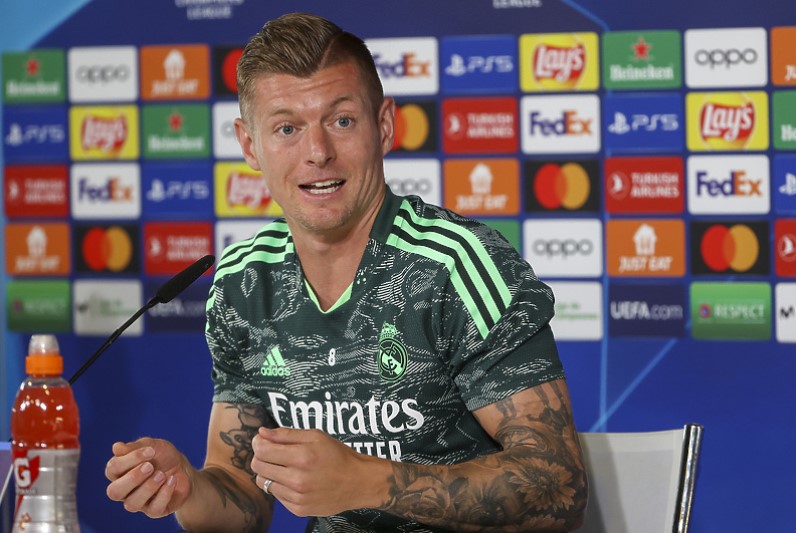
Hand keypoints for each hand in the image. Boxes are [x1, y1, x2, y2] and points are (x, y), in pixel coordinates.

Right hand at [105, 437, 193, 517]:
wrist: (183, 469)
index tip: (151, 450)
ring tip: (162, 474)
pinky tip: (171, 480)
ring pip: (132, 504)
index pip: (113, 468)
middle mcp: (124, 490)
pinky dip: (164, 494)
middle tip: (150, 466)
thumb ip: (134, 447)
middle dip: (132, 478)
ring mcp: (138, 503)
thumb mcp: (151, 446)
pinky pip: (154, 509)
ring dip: (148, 487)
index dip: (130, 459)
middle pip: (114, 492)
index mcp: (119, 473)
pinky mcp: (154, 511)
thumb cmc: (162, 456)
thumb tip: (116, 447)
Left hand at [250, 427, 384, 516]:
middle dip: (262, 457)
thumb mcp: (315, 436)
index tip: (263, 441)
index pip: (261, 450)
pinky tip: (294, 480)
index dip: (258, 443)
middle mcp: (297, 479)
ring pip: (263, 482)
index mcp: (302, 456)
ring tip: (285, 467)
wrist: (358, 482)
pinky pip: (276, 495)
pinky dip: (280, 486)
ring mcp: (297, 497)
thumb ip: (286, 434)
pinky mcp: (298, 509)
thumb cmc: (338, 456)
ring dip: (269, 473)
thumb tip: (261, 432)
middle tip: (273, 453)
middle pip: (258, 467)